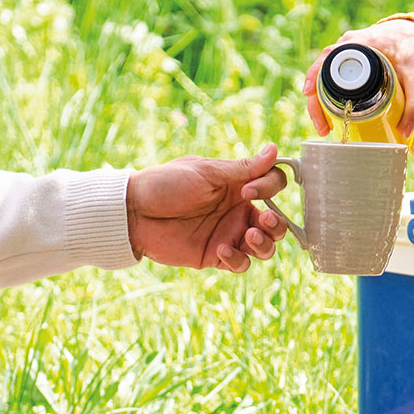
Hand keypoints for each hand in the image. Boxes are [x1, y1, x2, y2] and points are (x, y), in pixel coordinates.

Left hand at [126, 144, 288, 271]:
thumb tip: (274, 149)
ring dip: (264, 243)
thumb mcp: (207, 173)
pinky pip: (240, 264)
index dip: (269, 188)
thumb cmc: (166, 184)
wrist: (135, 212)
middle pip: (275, 222)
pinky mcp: (214, 255)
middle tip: (262, 220)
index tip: (247, 190)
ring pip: (264, 247)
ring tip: (248, 235)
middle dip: (277, 223)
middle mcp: (236, 210)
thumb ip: (243, 168)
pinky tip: (222, 249)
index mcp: (236, 185)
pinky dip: (238, 259)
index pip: (272, 186)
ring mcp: (227, 233)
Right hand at [301, 18, 413, 139]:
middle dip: (316, 101)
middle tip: (322, 127)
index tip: (309, 94)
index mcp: (362, 42)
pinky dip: (327, 94)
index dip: (315, 74)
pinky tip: (329, 114)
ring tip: (325, 126)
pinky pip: (331, 76)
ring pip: (324, 76)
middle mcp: (349, 44)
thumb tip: (404, 132)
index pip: (329, 56)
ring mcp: (346, 51)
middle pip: (321, 71)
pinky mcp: (348, 59)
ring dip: (319, 100)